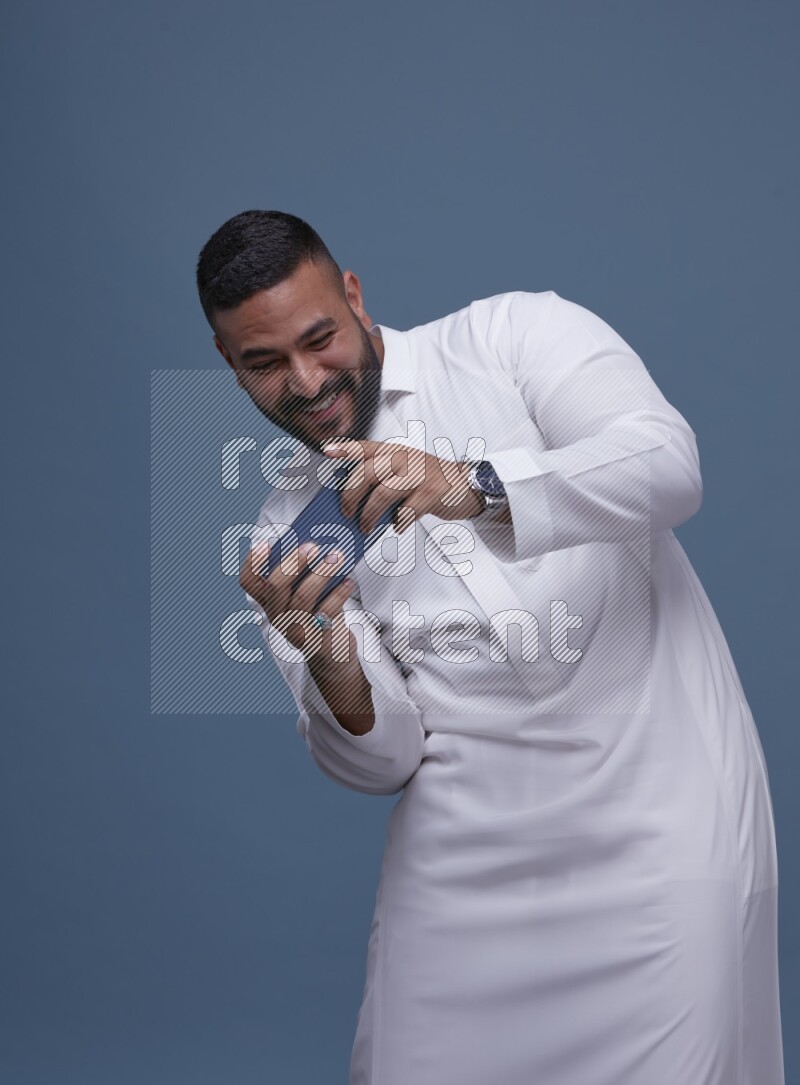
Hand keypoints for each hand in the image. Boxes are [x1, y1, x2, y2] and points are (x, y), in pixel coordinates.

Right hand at [240, 539, 356, 661]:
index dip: (252, 562)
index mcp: (269, 600)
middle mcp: (276, 615)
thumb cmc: (320, 611)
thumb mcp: (308, 591)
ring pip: (302, 597)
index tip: (266, 544)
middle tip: (313, 547)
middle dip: (294, 562)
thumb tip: (320, 545)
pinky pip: (326, 612)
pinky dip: (339, 594)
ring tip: (338, 557)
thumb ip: (307, 572)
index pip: (248, 581)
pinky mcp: (314, 640)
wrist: (332, 651)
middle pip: (275, 586)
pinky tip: (349, 581)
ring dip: (321, 573)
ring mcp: (293, 630)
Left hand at [323, 439, 483, 535]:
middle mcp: (405, 458)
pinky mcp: (432, 492)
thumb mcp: (405, 471)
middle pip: (367, 473)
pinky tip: (397, 526)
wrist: (467, 484)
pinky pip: (406, 511)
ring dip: (369, 515)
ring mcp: (419, 474)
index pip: (365, 447)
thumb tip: (354, 502)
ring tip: (366, 526)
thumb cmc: (430, 481)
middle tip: (347, 513)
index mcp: (395, 451)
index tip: (326, 452)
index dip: (345, 449)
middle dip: (351, 496)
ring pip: (382, 494)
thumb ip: (382, 478)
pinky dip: (397, 523)